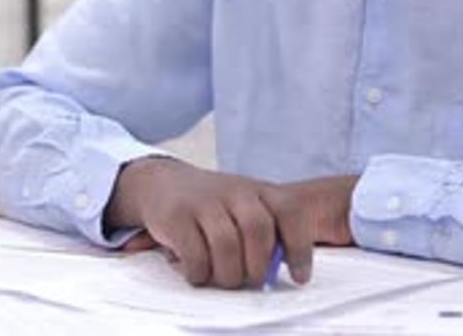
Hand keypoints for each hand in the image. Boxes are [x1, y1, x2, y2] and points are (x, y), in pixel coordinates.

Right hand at [105, 157, 357, 288]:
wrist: (163, 183)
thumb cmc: (214, 205)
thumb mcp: (244, 207)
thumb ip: (267, 231)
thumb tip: (286, 269)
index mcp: (257, 189)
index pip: (289, 210)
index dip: (299, 246)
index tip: (299, 277)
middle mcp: (234, 190)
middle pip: (258, 229)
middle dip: (258, 266)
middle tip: (250, 279)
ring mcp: (204, 201)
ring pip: (227, 246)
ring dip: (228, 274)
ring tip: (222, 277)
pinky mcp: (177, 216)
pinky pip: (196, 257)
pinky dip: (200, 274)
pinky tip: (197, 270)